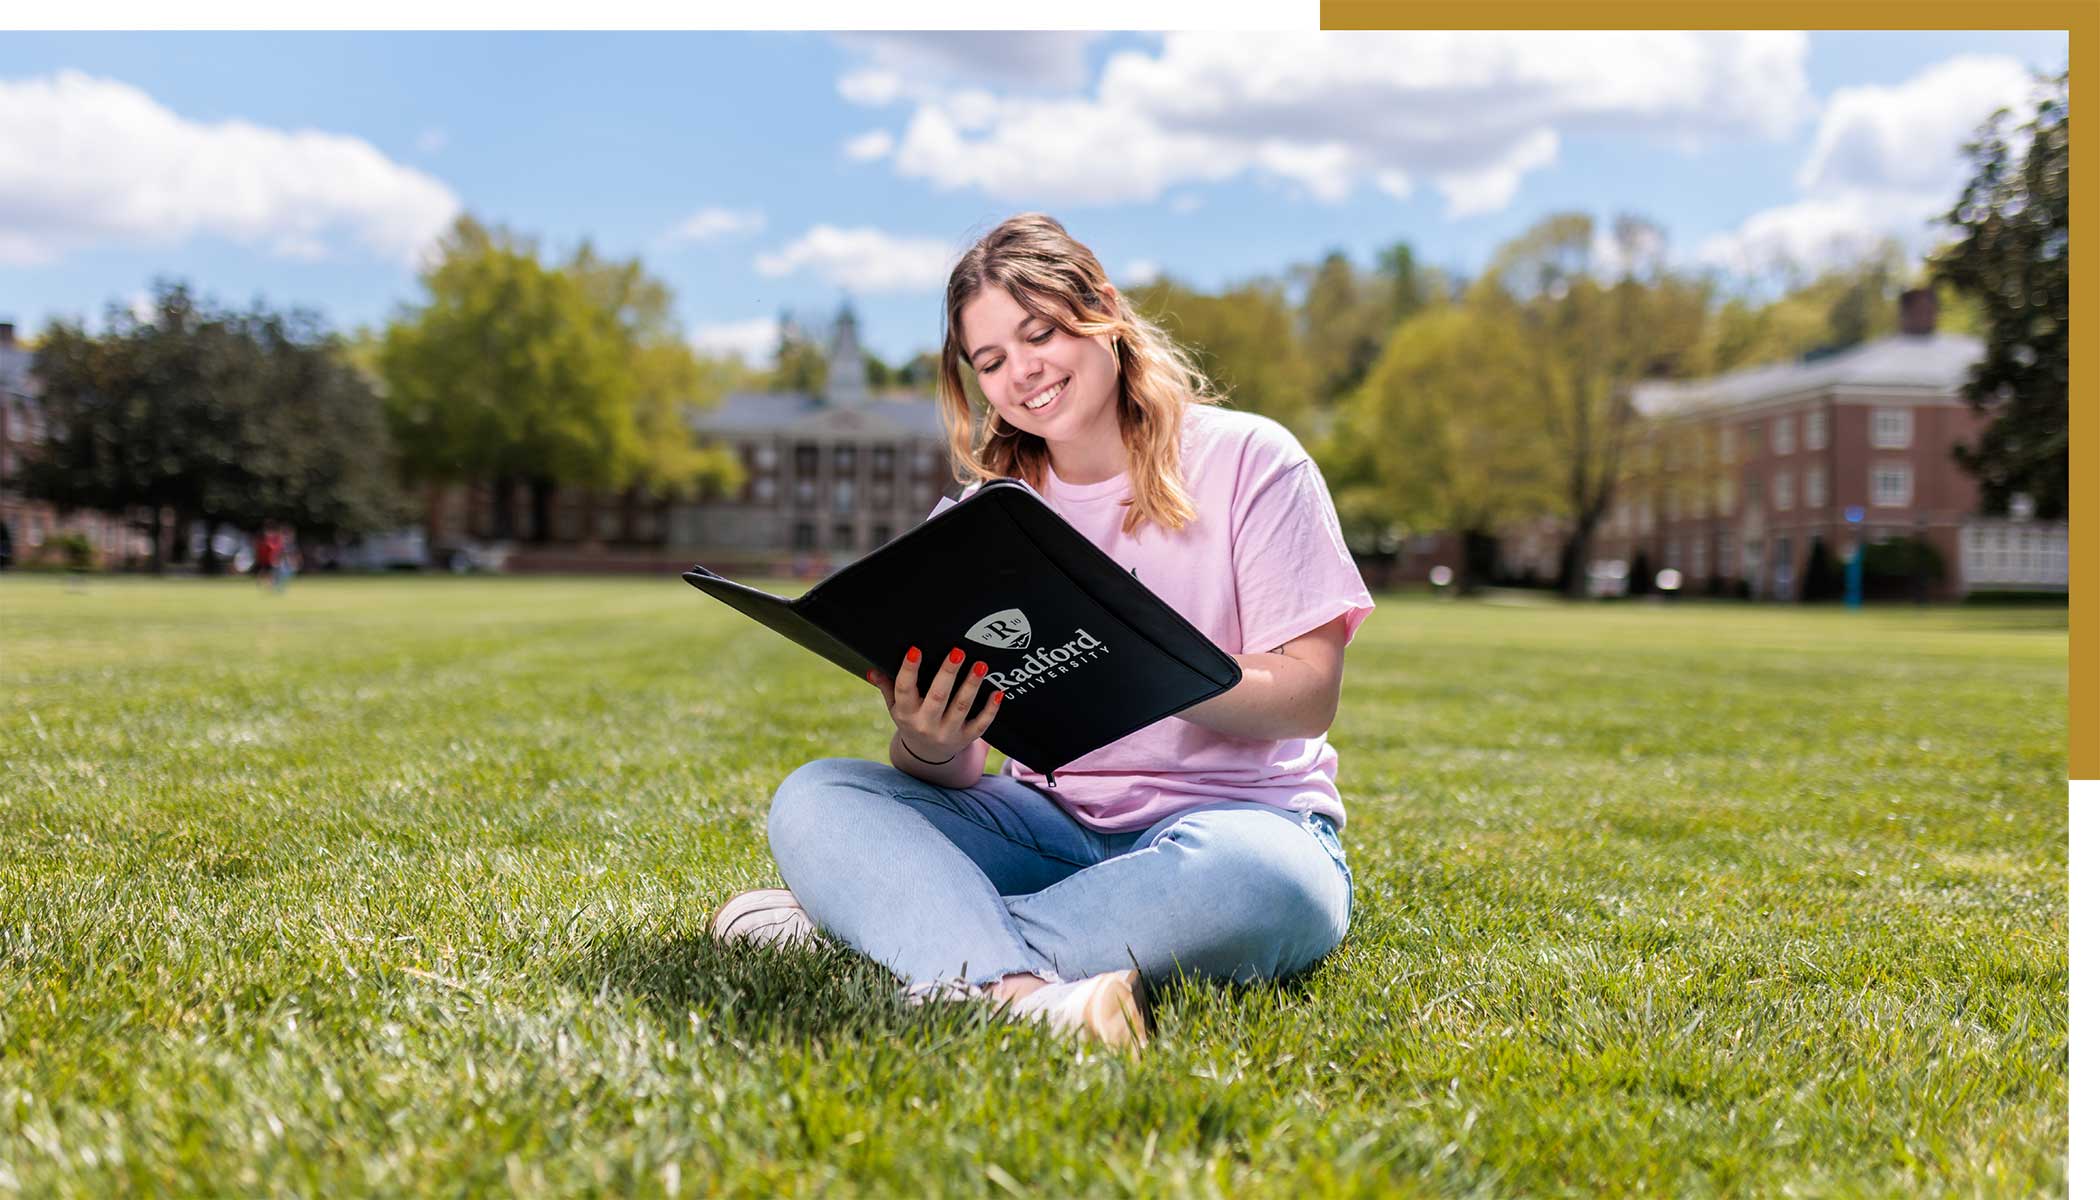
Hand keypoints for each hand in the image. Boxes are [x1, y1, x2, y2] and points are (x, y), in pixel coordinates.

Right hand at [867, 645, 1003, 762]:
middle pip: (937, 697)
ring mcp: (947, 733)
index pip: (904, 690)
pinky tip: (998, 692)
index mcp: (906, 713)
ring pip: (961, 707)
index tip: (915, 650)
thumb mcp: (895, 707)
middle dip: (948, 674)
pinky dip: (990, 709)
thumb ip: (887, 687)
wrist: (927, 756)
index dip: (909, 670)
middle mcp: (925, 725)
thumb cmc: (911, 720)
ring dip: (971, 685)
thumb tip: (872, 669)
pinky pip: (980, 725)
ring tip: (981, 665)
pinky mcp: (966, 739)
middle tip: (958, 651)